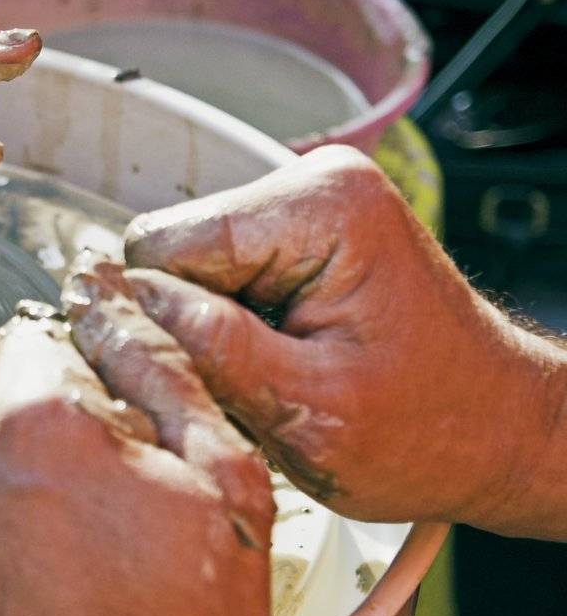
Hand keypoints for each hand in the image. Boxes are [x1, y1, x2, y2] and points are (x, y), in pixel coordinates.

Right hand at [124, 145, 566, 536]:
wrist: (500, 430)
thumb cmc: (433, 432)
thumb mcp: (311, 413)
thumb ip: (210, 350)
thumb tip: (115, 304)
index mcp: (320, 207)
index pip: (162, 246)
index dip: (163, 321)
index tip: (206, 380)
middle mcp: (310, 183)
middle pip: (170, 252)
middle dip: (190, 328)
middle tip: (252, 390)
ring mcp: (304, 203)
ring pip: (184, 269)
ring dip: (209, 334)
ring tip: (272, 380)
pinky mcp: (297, 234)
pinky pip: (215, 277)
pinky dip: (230, 331)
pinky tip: (277, 364)